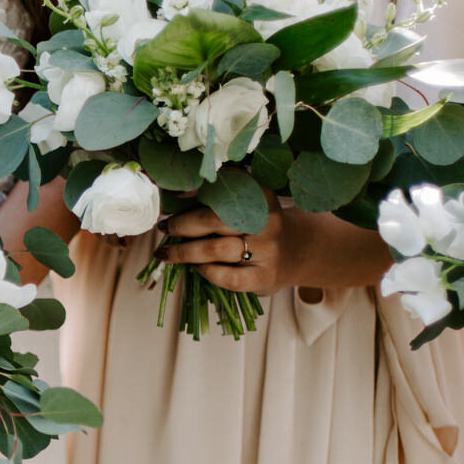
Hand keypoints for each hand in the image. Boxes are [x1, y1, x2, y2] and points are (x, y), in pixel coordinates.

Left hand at [153, 197, 290, 296]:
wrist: (297, 251)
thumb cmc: (258, 224)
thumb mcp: (248, 201)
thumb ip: (218, 195)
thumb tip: (172, 197)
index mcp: (261, 195)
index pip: (225, 187)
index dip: (196, 189)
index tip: (172, 193)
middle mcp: (266, 221)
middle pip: (217, 219)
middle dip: (184, 224)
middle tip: (165, 226)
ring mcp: (267, 250)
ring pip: (218, 249)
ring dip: (186, 251)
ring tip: (168, 252)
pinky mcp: (263, 276)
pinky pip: (227, 277)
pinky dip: (206, 272)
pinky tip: (196, 267)